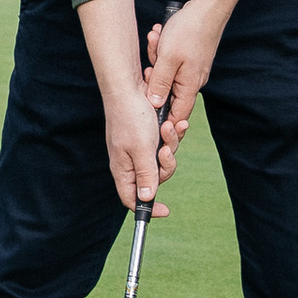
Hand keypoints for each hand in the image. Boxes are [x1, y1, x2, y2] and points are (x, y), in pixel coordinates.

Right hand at [99, 79, 180, 215]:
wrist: (129, 86)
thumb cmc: (131, 116)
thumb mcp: (141, 149)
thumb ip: (146, 175)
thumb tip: (147, 199)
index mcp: (123, 168)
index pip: (133, 198)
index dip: (149, 208)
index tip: (166, 211)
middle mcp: (131, 161)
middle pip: (155, 179)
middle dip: (166, 164)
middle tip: (164, 150)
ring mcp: (140, 148)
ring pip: (163, 159)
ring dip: (171, 144)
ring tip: (168, 126)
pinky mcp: (149, 135)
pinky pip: (166, 142)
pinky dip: (172, 133)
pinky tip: (174, 122)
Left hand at [143, 0, 228, 155]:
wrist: (207, 9)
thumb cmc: (189, 31)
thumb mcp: (167, 58)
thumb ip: (160, 84)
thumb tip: (154, 105)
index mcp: (189, 87)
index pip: (176, 116)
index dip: (162, 120)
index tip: (146, 110)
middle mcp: (192, 82)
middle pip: (166, 92)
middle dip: (153, 76)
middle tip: (151, 61)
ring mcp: (191, 71)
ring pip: (165, 74)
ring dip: (156, 57)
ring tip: (156, 37)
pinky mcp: (188, 59)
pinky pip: (169, 61)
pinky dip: (161, 50)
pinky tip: (158, 34)